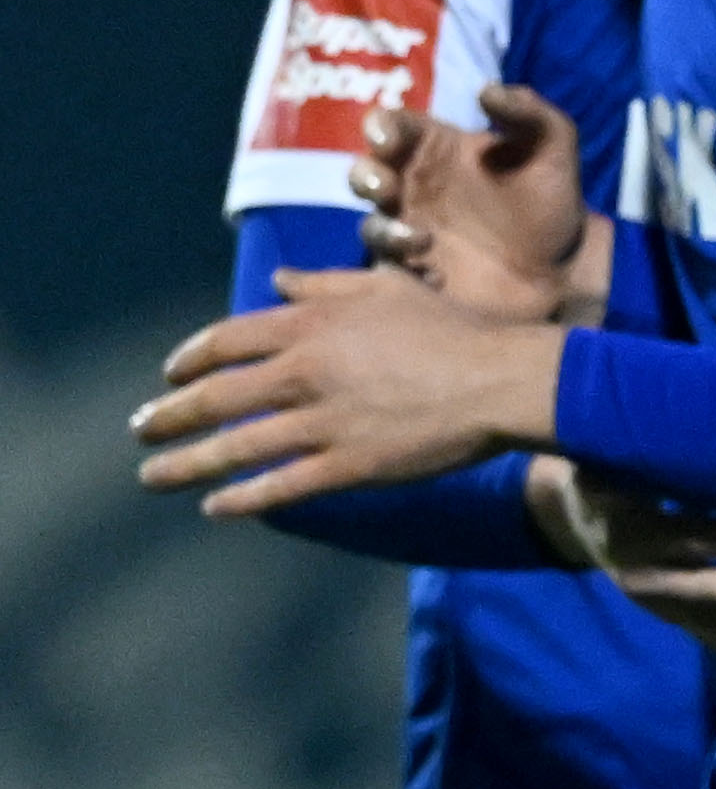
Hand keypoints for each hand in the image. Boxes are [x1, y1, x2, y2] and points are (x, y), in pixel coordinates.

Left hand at [133, 267, 562, 512]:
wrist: (500, 380)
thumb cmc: (451, 328)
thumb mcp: (387, 286)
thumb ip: (325, 284)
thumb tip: (277, 280)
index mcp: (310, 323)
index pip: (226, 341)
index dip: (189, 359)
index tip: (169, 375)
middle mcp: (304, 371)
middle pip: (215, 397)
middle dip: (168, 416)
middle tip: (141, 429)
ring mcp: (322, 423)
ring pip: (234, 447)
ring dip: (184, 464)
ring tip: (153, 476)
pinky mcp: (346, 465)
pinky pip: (279, 486)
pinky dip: (241, 499)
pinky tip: (215, 507)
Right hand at [357, 85, 597, 322]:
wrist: (562, 270)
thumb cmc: (550, 203)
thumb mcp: (553, 149)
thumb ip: (528, 112)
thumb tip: (485, 90)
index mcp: (438, 150)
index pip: (392, 127)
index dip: (380, 126)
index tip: (388, 138)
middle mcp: (415, 188)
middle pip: (365, 173)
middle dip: (365, 176)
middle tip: (386, 186)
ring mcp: (410, 230)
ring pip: (370, 223)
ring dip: (382, 228)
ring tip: (420, 237)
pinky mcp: (413, 273)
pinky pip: (388, 267)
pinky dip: (403, 266)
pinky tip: (436, 270)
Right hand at [527, 457, 715, 660]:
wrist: (574, 515)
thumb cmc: (613, 468)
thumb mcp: (617, 453)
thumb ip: (656, 446)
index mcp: (628, 530)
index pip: (688, 537)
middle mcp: (640, 575)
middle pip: (704, 592)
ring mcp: (655, 604)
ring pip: (713, 623)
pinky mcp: (670, 618)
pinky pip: (712, 638)